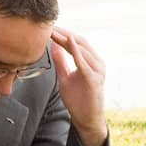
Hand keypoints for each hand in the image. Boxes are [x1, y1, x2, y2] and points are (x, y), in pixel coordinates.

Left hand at [51, 26, 106, 145]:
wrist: (86, 119)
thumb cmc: (77, 100)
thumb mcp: (65, 77)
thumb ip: (61, 62)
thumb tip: (54, 46)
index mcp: (89, 61)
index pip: (74, 43)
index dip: (61, 34)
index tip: (48, 28)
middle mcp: (96, 63)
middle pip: (79, 42)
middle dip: (64, 33)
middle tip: (49, 25)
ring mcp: (97, 70)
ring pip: (83, 49)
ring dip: (68, 39)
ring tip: (55, 32)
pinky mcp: (95, 80)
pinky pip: (85, 63)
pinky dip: (77, 52)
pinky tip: (68, 43)